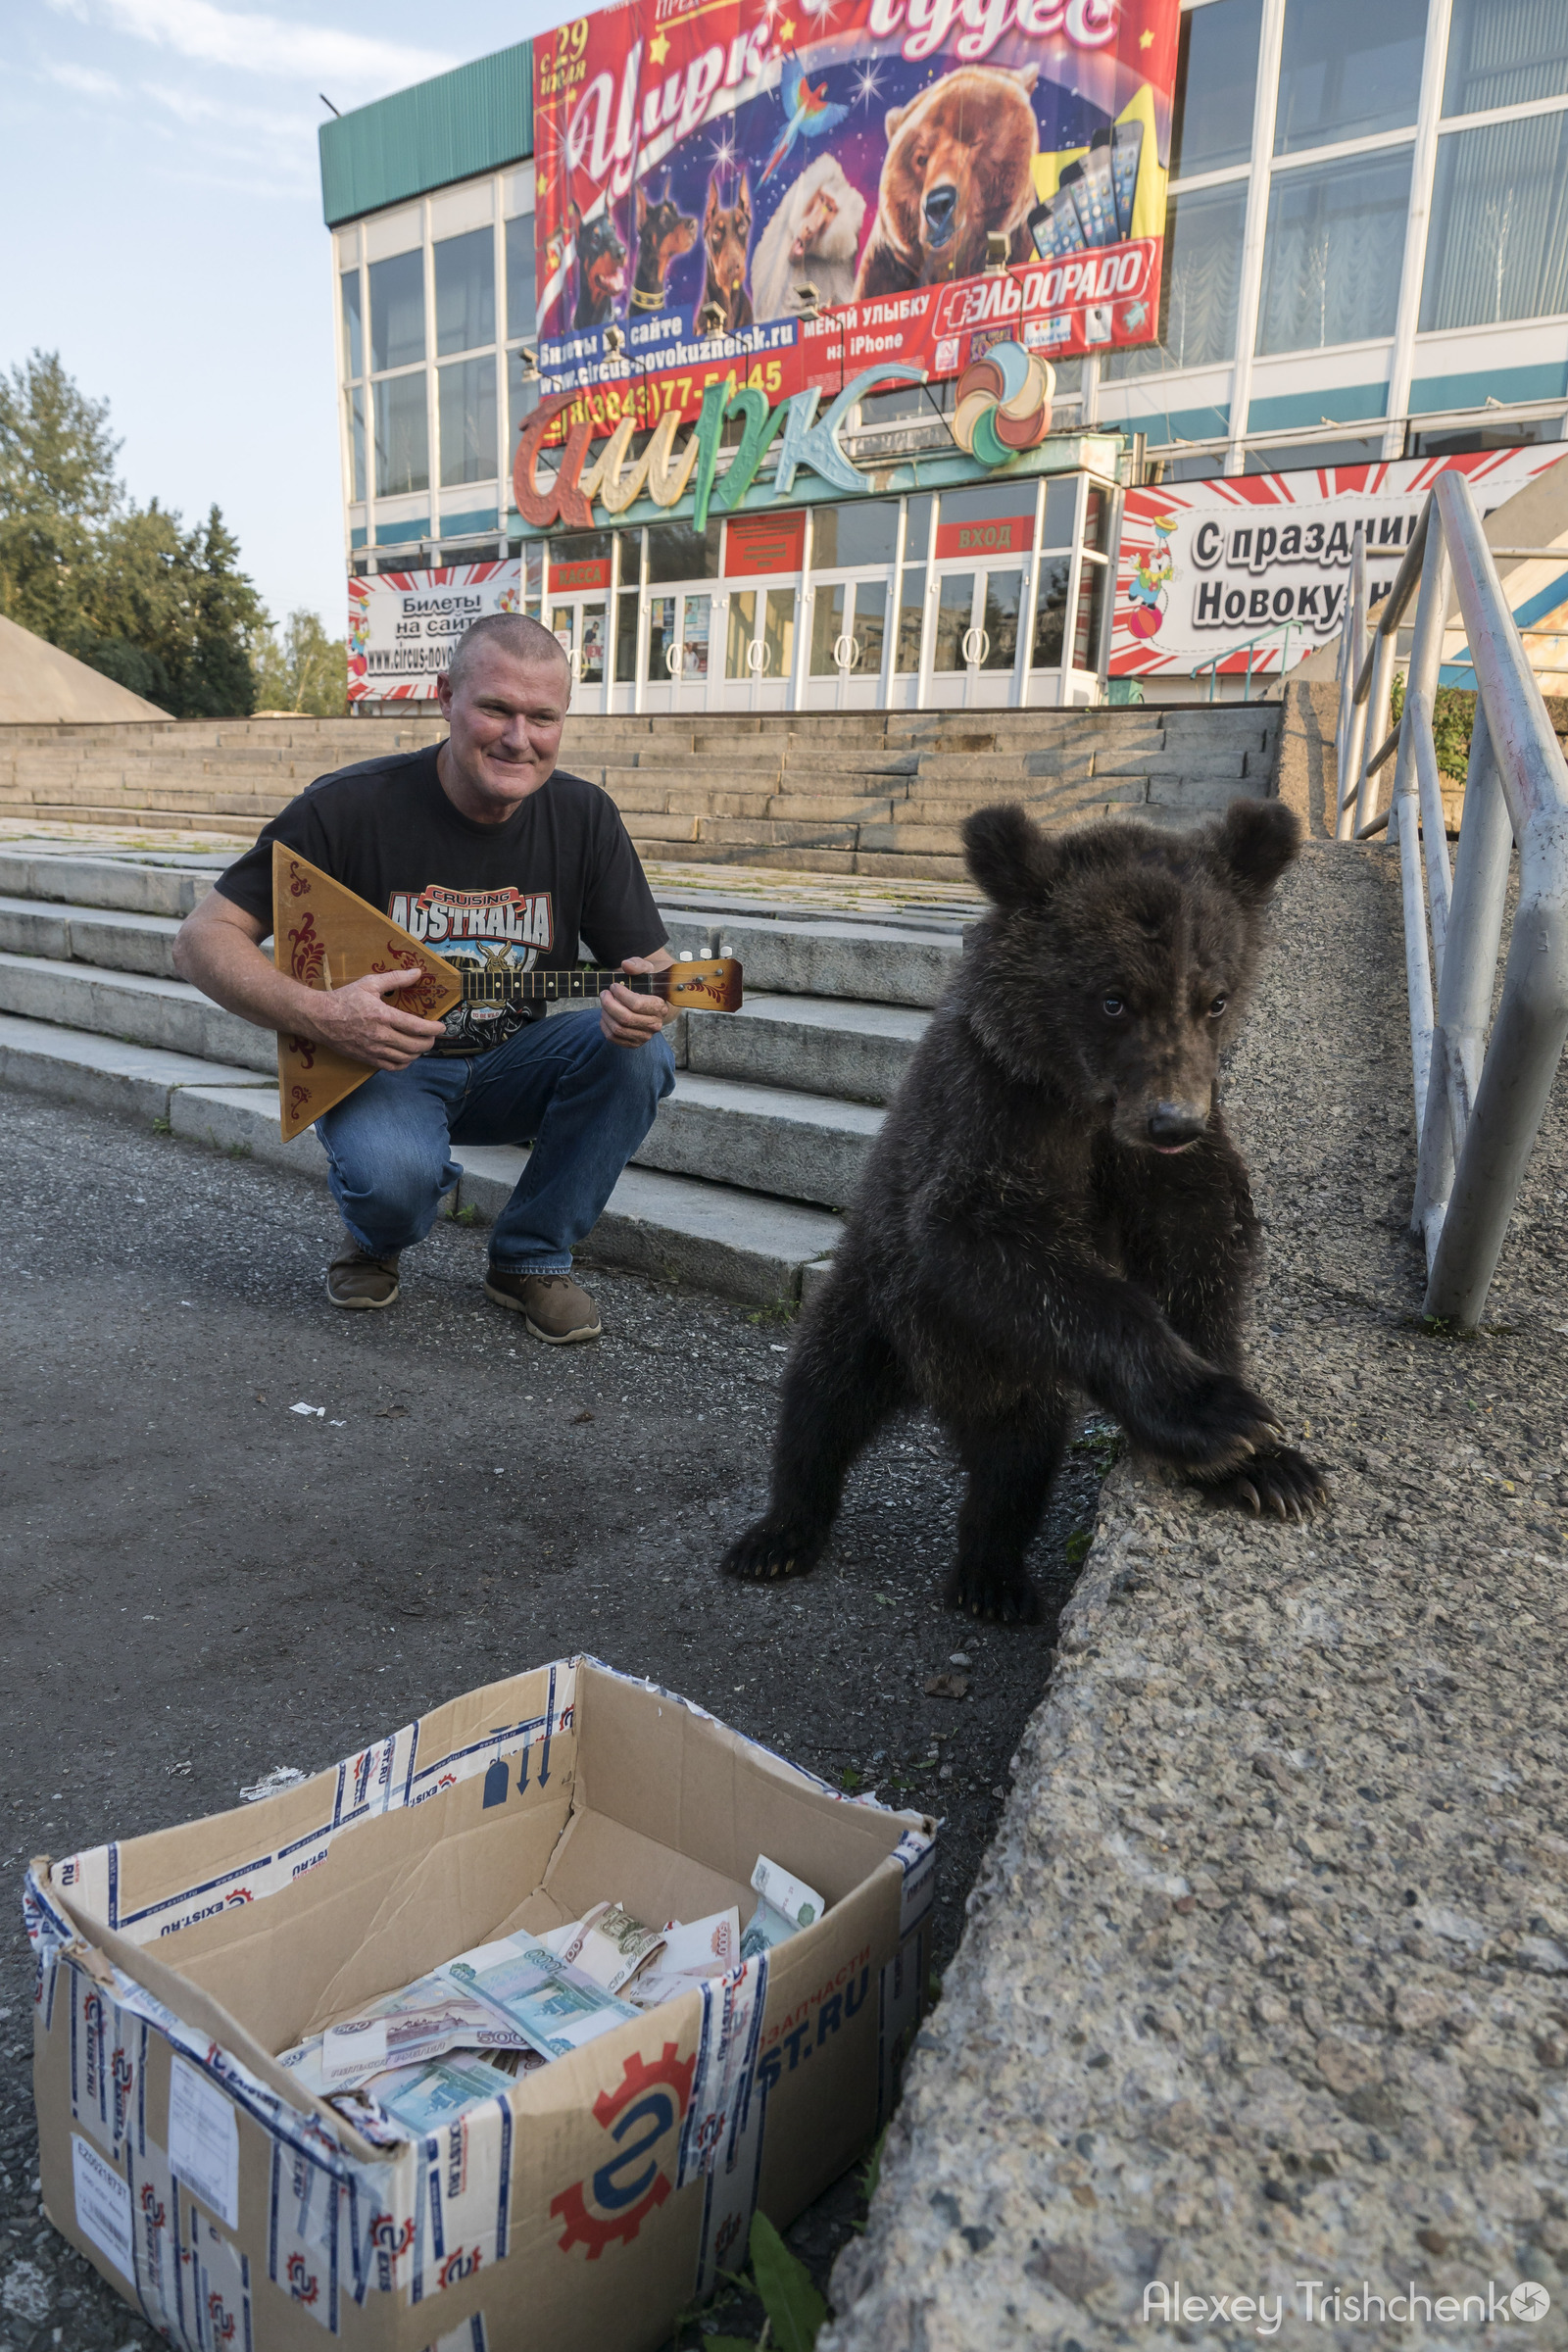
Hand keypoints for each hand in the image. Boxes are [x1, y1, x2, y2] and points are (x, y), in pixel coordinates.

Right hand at [304, 967, 447, 1070]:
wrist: (319, 1018)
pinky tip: (406, 1055)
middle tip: (432, 1035)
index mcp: (382, 1016)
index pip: (416, 1027)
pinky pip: (392, 1067)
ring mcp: (373, 1050)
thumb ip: (396, 979)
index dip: (433, 1029)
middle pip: (415, 1046)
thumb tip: (418, 973)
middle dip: (429, 1042)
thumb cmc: (344, 998)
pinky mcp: (367, 1059)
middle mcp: (380, 1036)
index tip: (441, 1026)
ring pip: (406, 1058)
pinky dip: (404, 1063)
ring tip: (421, 1044)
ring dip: (418, 1053)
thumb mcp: (369, 983)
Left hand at [600, 954, 674, 1048]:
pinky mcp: (634, 1043)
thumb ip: (638, 964)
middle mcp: (655, 1024)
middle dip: (609, 1004)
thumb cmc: (647, 983)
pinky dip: (604, 1025)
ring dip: (605, 1014)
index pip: (637, 1005)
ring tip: (605, 1003)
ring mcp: (644, 1036)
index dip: (620, 994)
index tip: (613, 986)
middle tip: (604, 993)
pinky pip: (613, 1038)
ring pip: (617, 1029)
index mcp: (660, 1007)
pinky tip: (605, 1014)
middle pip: (625, 1019)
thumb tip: (626, 965)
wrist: (652, 999)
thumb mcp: (647, 969)